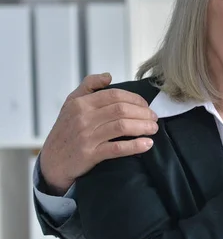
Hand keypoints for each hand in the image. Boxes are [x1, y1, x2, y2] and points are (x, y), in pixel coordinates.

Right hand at [39, 73, 157, 194]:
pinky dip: (135, 146)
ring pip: (122, 127)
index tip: (146, 105)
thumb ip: (88, 86)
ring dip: (143, 127)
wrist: (51, 162)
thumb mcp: (71, 104)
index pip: (115, 95)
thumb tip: (108, 76)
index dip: (135, 99)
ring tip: (153, 129)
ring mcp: (86, 137)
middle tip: (154, 118)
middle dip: (143, 113)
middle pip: (121, 110)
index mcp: (81, 103)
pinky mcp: (90, 155)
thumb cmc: (65, 131)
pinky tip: (147, 144)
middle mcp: (83, 118)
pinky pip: (117, 148)